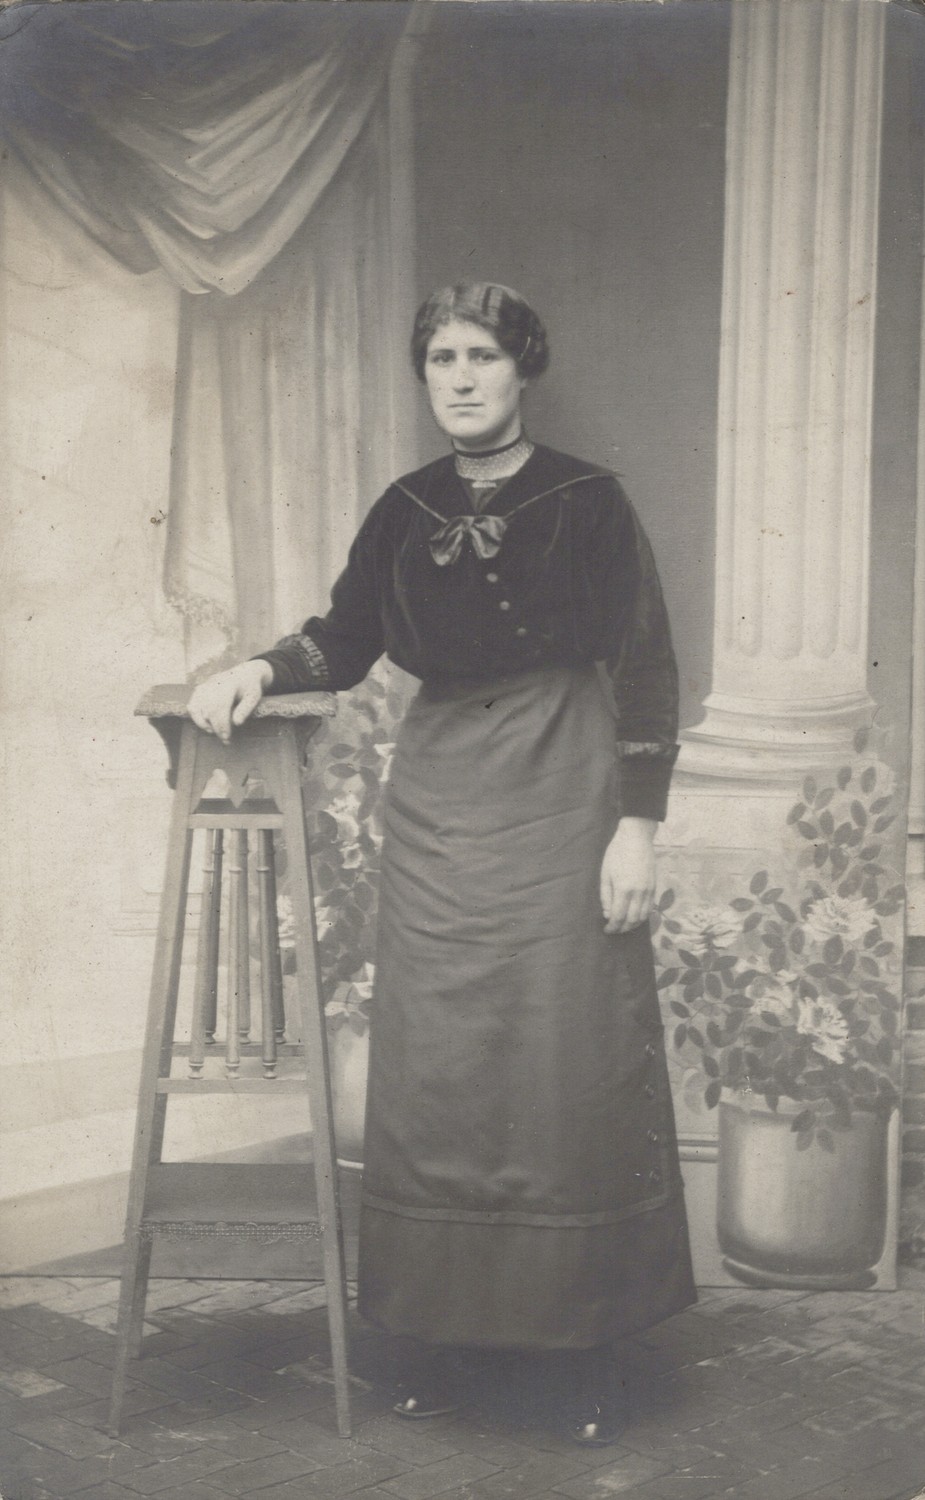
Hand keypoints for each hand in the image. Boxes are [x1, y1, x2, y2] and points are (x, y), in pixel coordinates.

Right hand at [188, 660, 272, 743]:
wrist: (244, 673)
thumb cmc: (250, 687)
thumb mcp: (254, 697)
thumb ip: (246, 709)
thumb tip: (236, 723)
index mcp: (228, 684)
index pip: (221, 706)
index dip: (222, 724)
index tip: (227, 738)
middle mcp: (213, 684)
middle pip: (208, 709)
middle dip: (215, 727)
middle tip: (224, 740)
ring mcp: (205, 686)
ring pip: (196, 708)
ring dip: (203, 724)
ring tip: (214, 732)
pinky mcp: (199, 689)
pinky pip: (192, 705)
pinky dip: (196, 717)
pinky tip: (206, 724)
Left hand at [600, 817, 656, 933]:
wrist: (636, 838)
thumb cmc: (616, 853)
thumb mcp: (605, 873)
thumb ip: (606, 896)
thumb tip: (607, 914)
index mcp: (624, 889)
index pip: (619, 916)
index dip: (612, 926)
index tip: (606, 930)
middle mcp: (639, 892)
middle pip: (632, 920)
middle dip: (622, 929)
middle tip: (614, 930)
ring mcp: (649, 890)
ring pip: (643, 916)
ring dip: (634, 925)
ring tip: (624, 925)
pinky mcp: (654, 886)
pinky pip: (650, 907)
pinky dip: (643, 916)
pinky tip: (635, 916)